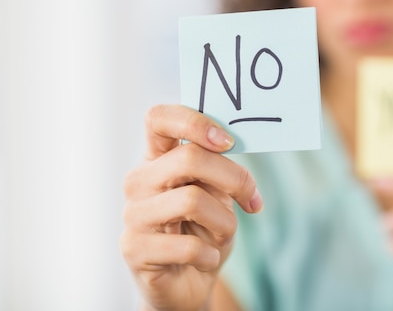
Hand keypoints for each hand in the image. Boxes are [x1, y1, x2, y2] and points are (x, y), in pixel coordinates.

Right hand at [120, 105, 262, 310]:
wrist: (187, 282)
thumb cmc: (204, 229)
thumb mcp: (217, 192)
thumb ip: (218, 167)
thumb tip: (233, 142)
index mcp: (157, 158)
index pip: (158, 117)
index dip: (194, 122)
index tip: (228, 142)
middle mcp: (139, 180)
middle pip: (190, 158)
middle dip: (235, 178)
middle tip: (252, 198)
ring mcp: (133, 214)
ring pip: (193, 200)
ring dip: (225, 221)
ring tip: (224, 233)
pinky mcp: (134, 249)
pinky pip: (188, 245)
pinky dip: (211, 254)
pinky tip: (207, 258)